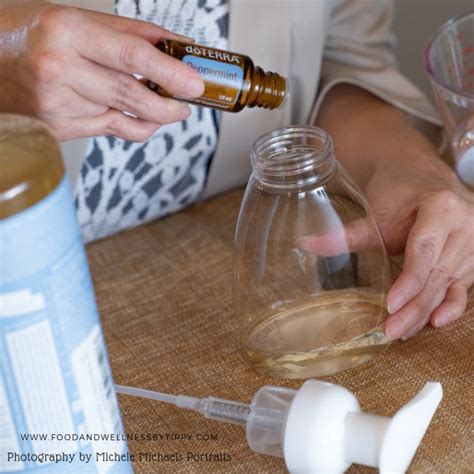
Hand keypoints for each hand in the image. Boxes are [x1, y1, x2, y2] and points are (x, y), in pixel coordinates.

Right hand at [0, 3, 203, 140]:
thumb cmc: (26, 35)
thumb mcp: (73, 18)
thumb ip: (126, 33)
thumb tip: (171, 46)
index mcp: (65, 31)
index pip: (132, 55)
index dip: (170, 71)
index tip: (194, 81)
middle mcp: (60, 69)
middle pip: (131, 92)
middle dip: (169, 102)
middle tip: (190, 100)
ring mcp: (58, 104)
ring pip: (124, 115)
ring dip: (156, 113)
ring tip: (170, 107)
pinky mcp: (58, 128)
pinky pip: (111, 131)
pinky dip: (136, 127)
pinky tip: (146, 120)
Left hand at [314, 84, 473, 339]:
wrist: (421, 178)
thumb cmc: (399, 192)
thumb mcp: (376, 211)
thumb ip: (346, 233)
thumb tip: (306, 244)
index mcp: (442, 208)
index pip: (424, 250)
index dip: (409, 280)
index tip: (391, 304)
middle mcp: (464, 226)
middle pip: (436, 273)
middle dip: (414, 306)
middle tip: (391, 331)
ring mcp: (471, 244)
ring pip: (447, 285)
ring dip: (424, 311)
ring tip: (401, 331)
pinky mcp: (470, 259)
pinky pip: (462, 288)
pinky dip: (448, 307)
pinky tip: (434, 322)